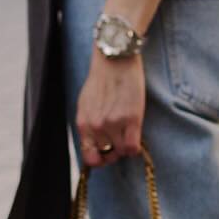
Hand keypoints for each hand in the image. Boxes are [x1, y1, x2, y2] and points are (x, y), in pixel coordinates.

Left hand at [75, 50, 145, 168]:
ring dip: (126, 145)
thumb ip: (88, 125)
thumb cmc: (101, 79)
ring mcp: (114, 124)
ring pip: (122, 152)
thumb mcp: (86, 104)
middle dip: (114, 152)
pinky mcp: (132, 118)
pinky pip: (133, 148)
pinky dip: (135, 146)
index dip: (99, 159)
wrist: (115, 59)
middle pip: (107, 157)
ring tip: (127, 130)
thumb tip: (95, 144)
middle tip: (119, 139)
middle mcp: (96, 127)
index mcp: (83, 124)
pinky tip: (135, 133)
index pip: (89, 158)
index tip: (106, 152)